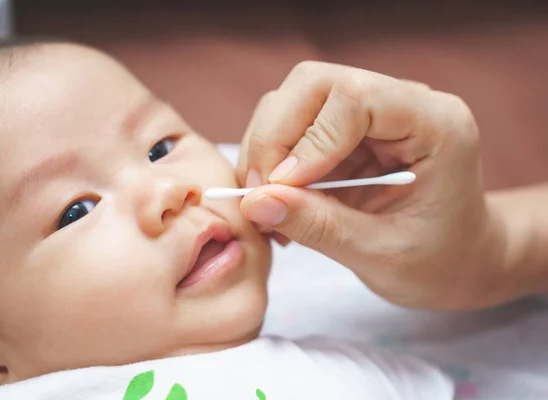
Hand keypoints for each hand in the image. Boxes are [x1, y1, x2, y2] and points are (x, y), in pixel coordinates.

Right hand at [236, 61, 514, 309]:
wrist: (459, 260)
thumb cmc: (440, 263)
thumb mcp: (382, 256)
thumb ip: (320, 226)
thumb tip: (254, 203)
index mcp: (435, 124)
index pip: (355, 97)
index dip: (308, 140)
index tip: (280, 190)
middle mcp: (402, 103)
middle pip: (314, 85)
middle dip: (273, 138)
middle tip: (259, 195)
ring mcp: (373, 112)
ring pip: (294, 100)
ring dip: (266, 150)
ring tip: (266, 204)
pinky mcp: (348, 130)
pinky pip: (293, 127)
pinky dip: (272, 162)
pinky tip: (276, 201)